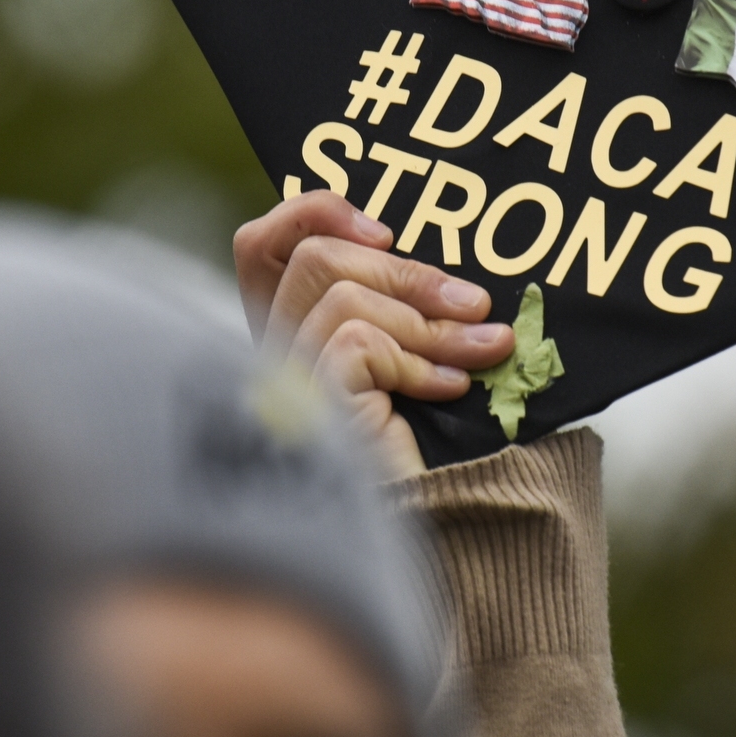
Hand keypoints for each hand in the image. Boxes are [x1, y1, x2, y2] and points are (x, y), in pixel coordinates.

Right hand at [233, 192, 515, 476]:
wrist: (447, 524)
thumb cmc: (439, 444)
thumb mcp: (420, 353)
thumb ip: (406, 305)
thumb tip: (444, 263)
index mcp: (292, 334)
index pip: (256, 245)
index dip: (312, 212)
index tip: (386, 232)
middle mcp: (277, 357)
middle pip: (313, 257)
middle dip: (407, 270)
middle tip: (473, 303)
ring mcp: (288, 384)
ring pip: (343, 296)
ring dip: (428, 322)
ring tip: (479, 351)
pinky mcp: (311, 409)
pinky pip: (359, 341)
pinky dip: (417, 360)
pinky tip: (450, 390)